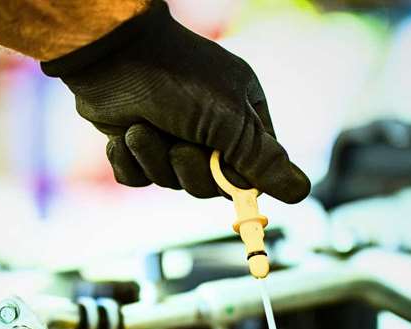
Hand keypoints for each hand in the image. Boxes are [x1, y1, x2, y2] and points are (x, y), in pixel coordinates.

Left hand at [42, 1, 310, 202]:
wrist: (108, 55)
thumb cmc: (175, 78)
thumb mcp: (227, 119)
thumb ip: (261, 159)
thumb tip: (302, 191)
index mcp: (243, 115)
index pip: (256, 168)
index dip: (240, 181)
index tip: (227, 180)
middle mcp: (210, 127)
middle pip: (211, 184)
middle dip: (190, 170)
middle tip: (179, 146)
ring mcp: (171, 136)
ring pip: (171, 182)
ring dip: (155, 160)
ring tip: (142, 130)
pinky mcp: (137, 145)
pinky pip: (138, 178)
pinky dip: (129, 163)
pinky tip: (124, 137)